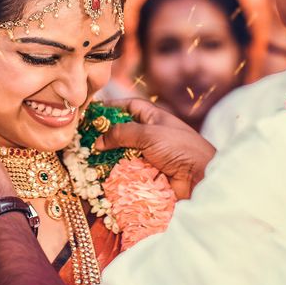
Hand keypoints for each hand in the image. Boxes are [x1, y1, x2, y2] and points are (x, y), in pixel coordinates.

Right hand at [94, 99, 215, 199]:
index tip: (93, 111)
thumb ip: (121, 134)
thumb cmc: (179, 148)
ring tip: (88, 158)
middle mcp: (150, 135)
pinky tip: (100, 174)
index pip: (130, 106)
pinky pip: (127, 171)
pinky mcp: (147, 174)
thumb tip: (99, 141)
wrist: (200, 178)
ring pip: (122, 153)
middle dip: (105, 135)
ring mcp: (149, 155)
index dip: (112, 106)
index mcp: (154, 118)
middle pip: (123, 131)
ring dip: (108, 156)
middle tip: (84, 138)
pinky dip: (115, 173)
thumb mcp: (149, 134)